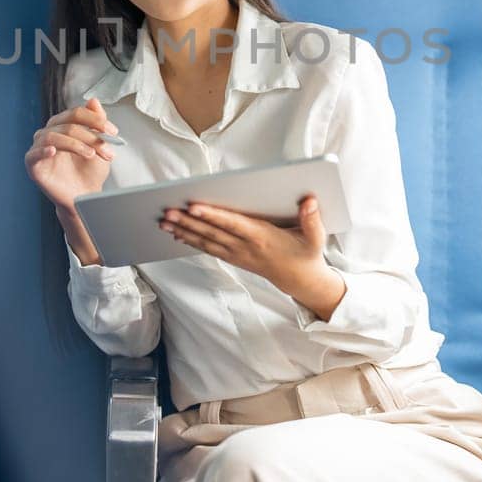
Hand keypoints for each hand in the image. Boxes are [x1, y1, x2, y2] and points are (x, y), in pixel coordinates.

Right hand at [24, 97, 115, 263]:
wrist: (85, 197)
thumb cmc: (89, 172)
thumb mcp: (99, 145)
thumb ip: (97, 123)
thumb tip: (93, 100)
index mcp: (62, 126)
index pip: (76, 113)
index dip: (95, 120)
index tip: (112, 131)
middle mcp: (48, 133)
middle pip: (67, 124)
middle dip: (90, 135)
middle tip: (106, 147)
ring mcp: (39, 148)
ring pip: (54, 135)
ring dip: (76, 143)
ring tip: (91, 155)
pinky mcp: (32, 165)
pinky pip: (34, 154)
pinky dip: (43, 150)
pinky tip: (54, 151)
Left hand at [160, 194, 346, 319]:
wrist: (300, 280)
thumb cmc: (306, 254)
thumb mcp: (316, 238)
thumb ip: (313, 220)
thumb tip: (309, 201)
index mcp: (263, 238)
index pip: (233, 224)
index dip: (213, 216)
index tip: (194, 206)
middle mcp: (246, 247)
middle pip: (213, 233)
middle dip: (188, 222)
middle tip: (167, 211)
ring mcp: (238, 255)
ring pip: (206, 241)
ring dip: (184, 231)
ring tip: (164, 221)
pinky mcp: (234, 258)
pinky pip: (209, 249)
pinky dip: (191, 241)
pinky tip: (177, 233)